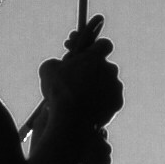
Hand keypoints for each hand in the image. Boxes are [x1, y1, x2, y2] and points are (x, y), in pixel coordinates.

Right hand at [37, 23, 122, 163]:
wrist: (71, 118)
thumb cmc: (58, 91)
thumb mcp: (48, 70)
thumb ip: (54, 64)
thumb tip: (54, 67)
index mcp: (98, 55)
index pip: (103, 45)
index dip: (93, 50)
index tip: (85, 55)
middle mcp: (111, 69)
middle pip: (106, 67)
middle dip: (95, 73)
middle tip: (80, 80)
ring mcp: (116, 88)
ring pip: (108, 86)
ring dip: (98, 90)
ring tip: (81, 99)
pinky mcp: (117, 105)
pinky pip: (108, 102)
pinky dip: (100, 105)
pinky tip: (87, 110)